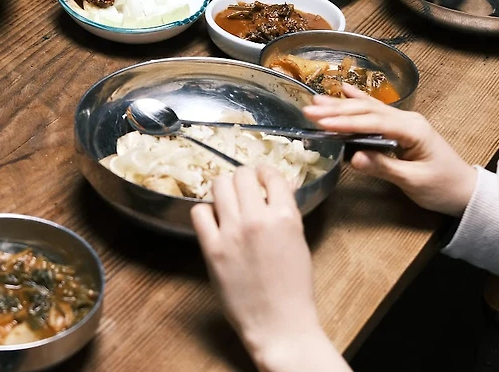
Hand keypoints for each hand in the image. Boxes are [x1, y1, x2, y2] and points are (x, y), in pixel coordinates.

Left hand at [192, 166, 345, 371]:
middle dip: (243, 178)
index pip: (270, 175)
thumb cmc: (294, 287)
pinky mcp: (212, 248)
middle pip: (241, 175)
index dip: (265, 173)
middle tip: (243, 189)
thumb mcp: (299, 241)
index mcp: (285, 216)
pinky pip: (199, 212)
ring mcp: (232, 232)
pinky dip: (205, 212)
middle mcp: (257, 218)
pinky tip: (214, 221)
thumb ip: (287, 212)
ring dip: (223, 189)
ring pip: (218, 185)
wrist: (279, 324)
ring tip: (227, 202)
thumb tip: (279, 187)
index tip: (261, 178)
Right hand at [303, 87, 476, 215]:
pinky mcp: (402, 128)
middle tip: (309, 110)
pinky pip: (376, 112)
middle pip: (367, 112)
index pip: (373, 122)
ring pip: (369, 109)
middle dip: (337, 110)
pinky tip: (345, 90)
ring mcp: (405, 121)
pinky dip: (359, 101)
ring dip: (342, 105)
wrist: (466, 191)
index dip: (345, 122)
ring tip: (316, 100)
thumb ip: (384, 168)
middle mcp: (408, 120)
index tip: (321, 123)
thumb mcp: (413, 181)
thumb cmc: (443, 187)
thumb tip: (354, 158)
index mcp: (412, 130)